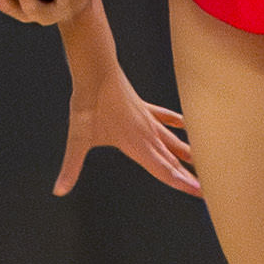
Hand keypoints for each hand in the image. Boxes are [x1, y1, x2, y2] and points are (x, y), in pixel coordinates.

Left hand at [56, 68, 198, 198]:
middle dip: (188, 175)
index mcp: (136, 144)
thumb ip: (71, 167)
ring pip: (172, 140)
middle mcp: (147, 134)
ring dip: (185, 153)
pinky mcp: (143, 106)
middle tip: (205, 188)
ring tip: (201, 162)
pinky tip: (184, 123)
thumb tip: (58, 191)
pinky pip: (164, 117)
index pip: (163, 170)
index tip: (199, 192)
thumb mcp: (79, 139)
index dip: (181, 183)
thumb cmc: (89, 104)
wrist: (97, 70)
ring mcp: (147, 119)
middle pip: (171, 159)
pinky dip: (174, 122)